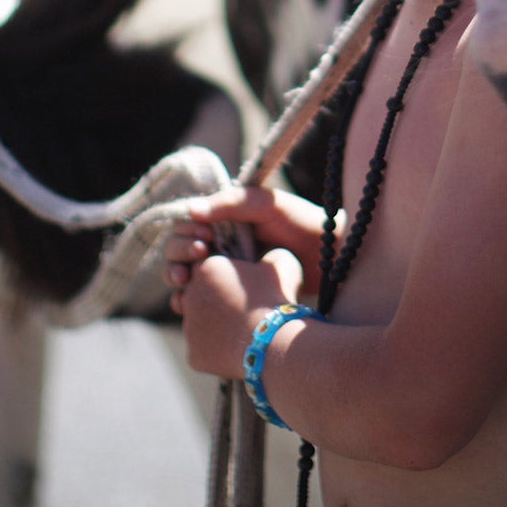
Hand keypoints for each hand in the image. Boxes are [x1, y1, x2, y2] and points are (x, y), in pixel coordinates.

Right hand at [164, 186, 328, 296]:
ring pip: (184, 277)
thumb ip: (231, 203)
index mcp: (224, 220)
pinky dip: (186, 301)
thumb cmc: (303, 224)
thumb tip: (191, 210)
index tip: (203, 236)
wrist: (330, 260)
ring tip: (186, 279)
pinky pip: (198, 301)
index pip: (187, 223)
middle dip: (178, 252)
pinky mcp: (230, 298)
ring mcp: (224, 273)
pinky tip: (188, 303)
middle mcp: (219, 246)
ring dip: (176, 276)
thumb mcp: (267, 205)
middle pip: (178, 250)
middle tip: (198, 255)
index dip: (186, 229)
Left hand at [174, 249, 305, 377]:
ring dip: (216, 327)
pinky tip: (239, 350)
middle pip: (199, 296)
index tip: (243, 286)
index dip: (226, 277)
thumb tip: (269, 261)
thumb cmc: (276, 299)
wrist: (273, 342)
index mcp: (206, 268)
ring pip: (199, 325)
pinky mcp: (194, 355)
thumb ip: (270, 257)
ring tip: (243, 332)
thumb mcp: (283, 265)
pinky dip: (218, 351)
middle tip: (242, 309)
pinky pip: (204, 351)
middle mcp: (189, 296)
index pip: (209, 268)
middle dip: (216, 302)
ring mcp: (189, 328)